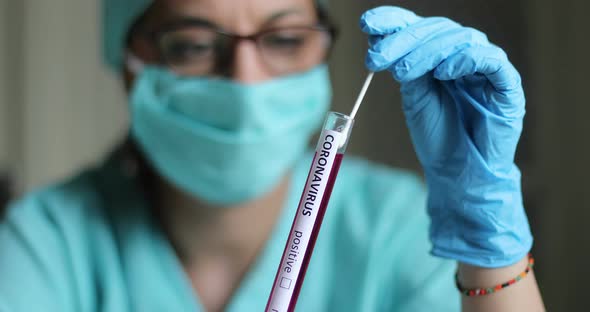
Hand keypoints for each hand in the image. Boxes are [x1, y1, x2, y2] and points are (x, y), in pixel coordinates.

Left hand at [360, 6, 531, 267]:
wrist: (460, 173)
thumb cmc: (437, 136)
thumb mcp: (414, 97)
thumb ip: (405, 68)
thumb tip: (381, 38)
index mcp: (439, 56)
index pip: (418, 27)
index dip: (394, 20)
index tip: (367, 23)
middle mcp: (463, 56)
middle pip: (436, 30)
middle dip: (403, 40)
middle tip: (377, 59)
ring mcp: (486, 68)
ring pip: (460, 40)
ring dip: (427, 51)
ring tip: (403, 71)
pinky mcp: (506, 85)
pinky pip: (490, 61)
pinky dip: (465, 60)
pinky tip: (443, 72)